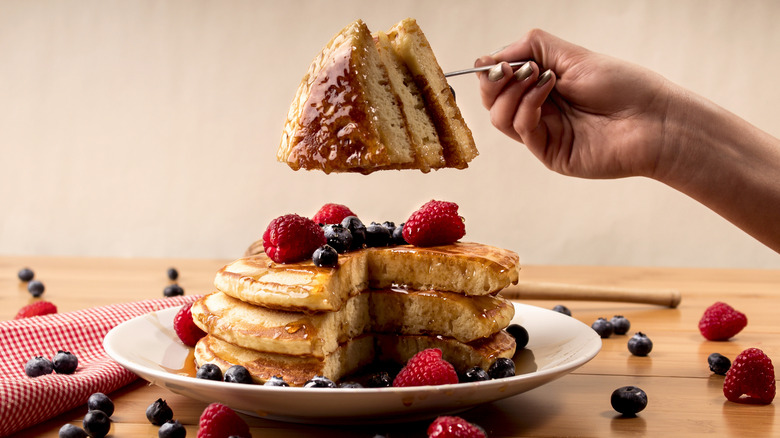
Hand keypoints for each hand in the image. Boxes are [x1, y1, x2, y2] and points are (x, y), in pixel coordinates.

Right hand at [476, 29, 673, 178]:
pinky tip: (547, 87)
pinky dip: (528, 104)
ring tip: (537, 75)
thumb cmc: (623, 86)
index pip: (501, 82)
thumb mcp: (573, 55)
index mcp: (543, 88)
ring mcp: (544, 134)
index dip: (491, 70)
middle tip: (508, 68)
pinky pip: (522, 128)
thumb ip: (532, 48)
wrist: (654, 119)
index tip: (497, 60)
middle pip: (493, 102)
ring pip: (500, 118)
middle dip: (493, 82)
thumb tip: (489, 56)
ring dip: (512, 91)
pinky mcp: (549, 153)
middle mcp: (539, 112)